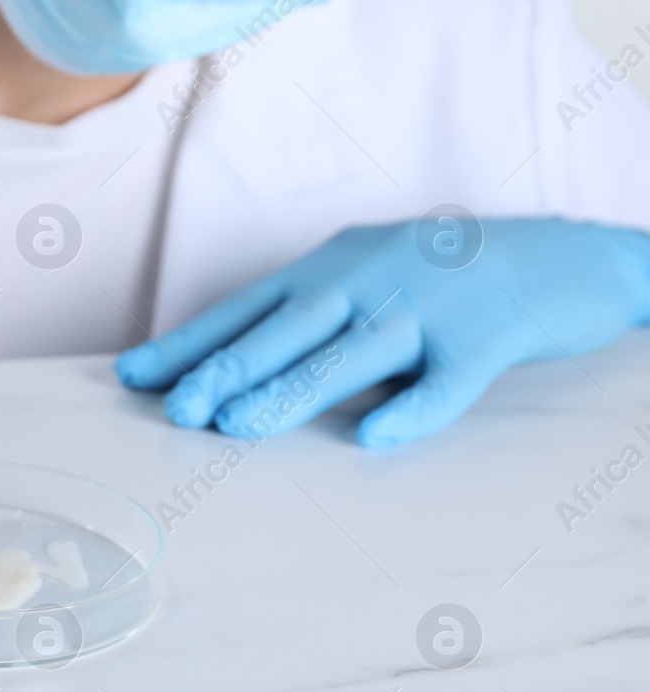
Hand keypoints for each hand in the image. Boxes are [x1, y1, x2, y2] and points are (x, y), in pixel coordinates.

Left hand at [116, 218, 649, 446]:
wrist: (560, 254)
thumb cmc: (435, 277)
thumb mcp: (359, 279)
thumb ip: (297, 319)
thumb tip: (216, 371)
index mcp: (332, 267)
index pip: (246, 308)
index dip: (190, 343)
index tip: (131, 378)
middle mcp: (371, 280)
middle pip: (290, 326)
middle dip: (228, 367)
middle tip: (176, 409)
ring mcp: (430, 306)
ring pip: (355, 352)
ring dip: (294, 388)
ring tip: (239, 426)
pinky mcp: (489, 339)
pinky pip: (451, 380)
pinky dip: (414, 408)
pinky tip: (376, 437)